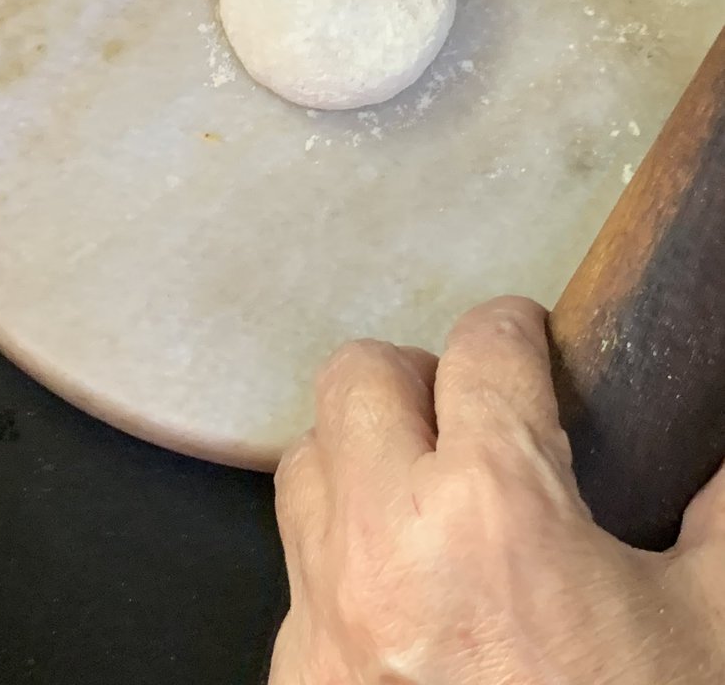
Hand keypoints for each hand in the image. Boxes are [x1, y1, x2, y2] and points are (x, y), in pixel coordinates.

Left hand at [269, 297, 724, 683]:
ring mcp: (324, 619)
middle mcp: (384, 547)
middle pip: (357, 378)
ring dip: (365, 455)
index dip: (515, 328)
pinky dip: (342, 553)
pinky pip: (296, 570)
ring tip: (428, 491)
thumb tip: (720, 463)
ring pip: (309, 462)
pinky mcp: (296, 680)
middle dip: (420, 377)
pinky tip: (404, 593)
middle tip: (472, 416)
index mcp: (494, 513)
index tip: (530, 339)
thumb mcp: (711, 636)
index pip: (481, 349)